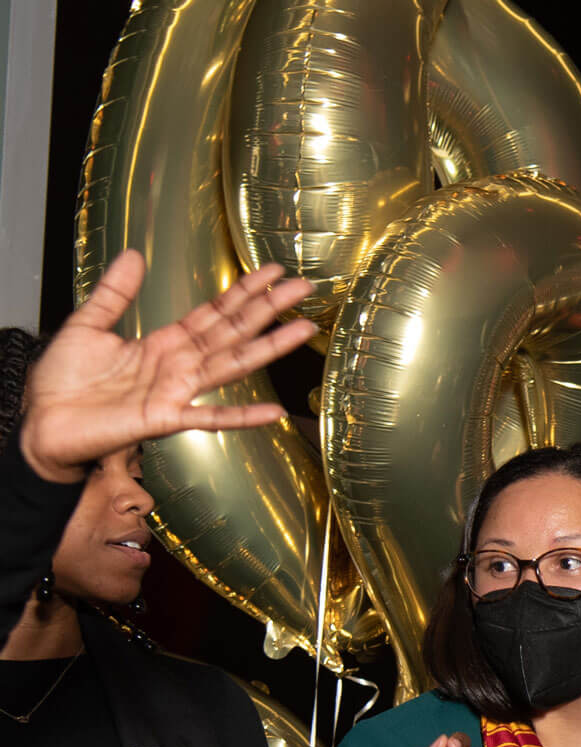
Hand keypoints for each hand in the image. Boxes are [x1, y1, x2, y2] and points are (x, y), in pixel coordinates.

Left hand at [18, 253, 314, 484]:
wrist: (42, 423)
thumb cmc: (62, 382)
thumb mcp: (87, 325)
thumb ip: (114, 293)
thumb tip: (134, 255)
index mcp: (163, 343)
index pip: (214, 313)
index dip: (243, 292)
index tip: (272, 273)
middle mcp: (178, 366)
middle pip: (233, 332)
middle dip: (268, 309)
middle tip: (304, 288)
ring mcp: (176, 392)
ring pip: (231, 364)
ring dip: (268, 348)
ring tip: (302, 330)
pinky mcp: (164, 419)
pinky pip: (210, 418)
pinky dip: (241, 416)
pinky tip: (273, 413)